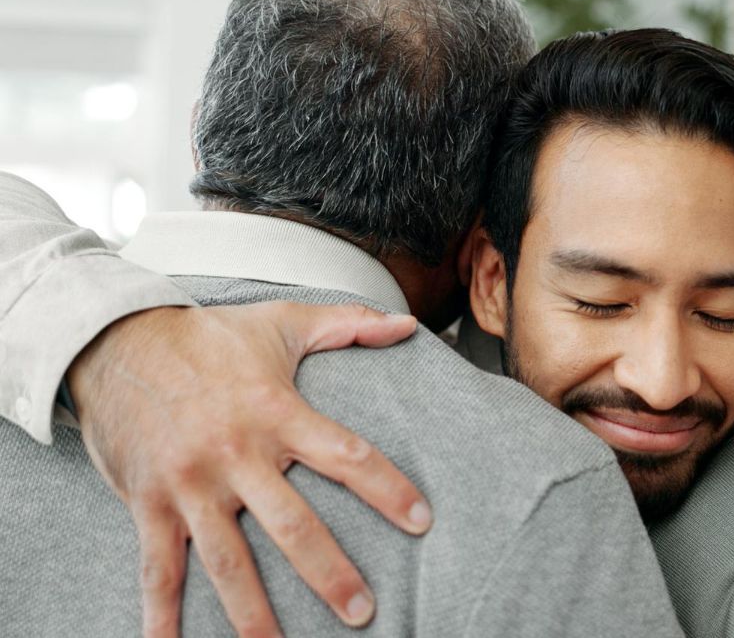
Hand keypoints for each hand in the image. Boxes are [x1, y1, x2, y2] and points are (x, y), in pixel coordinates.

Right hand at [67, 302, 426, 637]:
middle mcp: (235, 454)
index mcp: (276, 411)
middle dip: (329, 573)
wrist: (112, 339)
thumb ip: (349, 324)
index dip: (388, 489)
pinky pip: (157, 568)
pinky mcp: (149, 503)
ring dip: (253, 612)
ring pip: (228, 560)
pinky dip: (162, 616)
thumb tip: (407, 325)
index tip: (422, 521)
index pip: (346, 456)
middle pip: (292, 525)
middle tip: (362, 612)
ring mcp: (189, 483)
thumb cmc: (205, 336)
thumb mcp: (281, 322)